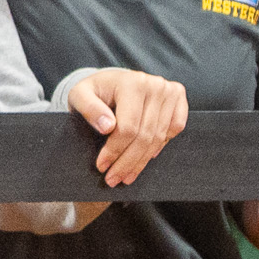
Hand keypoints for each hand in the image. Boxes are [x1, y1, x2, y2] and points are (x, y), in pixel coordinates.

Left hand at [63, 68, 187, 185]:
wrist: (112, 80)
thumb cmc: (95, 90)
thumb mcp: (80, 94)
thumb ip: (89, 108)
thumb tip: (107, 127)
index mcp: (132, 83)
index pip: (128, 127)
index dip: (115, 150)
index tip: (102, 166)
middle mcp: (155, 85)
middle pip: (145, 135)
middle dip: (128, 162)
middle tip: (114, 179)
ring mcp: (169, 91)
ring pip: (159, 137)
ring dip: (142, 161)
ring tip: (127, 175)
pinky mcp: (178, 97)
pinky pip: (175, 128)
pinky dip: (161, 145)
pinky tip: (146, 156)